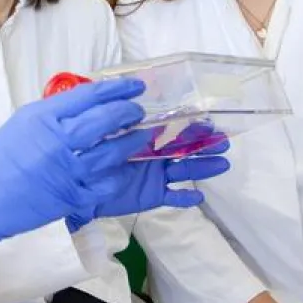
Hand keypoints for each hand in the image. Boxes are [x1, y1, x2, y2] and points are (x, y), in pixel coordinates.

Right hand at [0, 79, 156, 280]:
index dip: (117, 89)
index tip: (134, 87)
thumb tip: (83, 106)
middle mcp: (56, 142)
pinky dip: (119, 174)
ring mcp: (66, 172)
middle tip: (138, 111)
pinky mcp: (71, 198)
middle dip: (128, 112)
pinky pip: (106, 184)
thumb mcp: (20, 125)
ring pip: (112, 152)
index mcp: (41, 118)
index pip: (88, 96)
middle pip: (105, 121)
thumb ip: (52, 115)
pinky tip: (124, 169)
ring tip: (140, 136)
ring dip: (131, 143)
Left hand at [65, 123, 229, 229]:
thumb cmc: (90, 152)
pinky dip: (185, 197)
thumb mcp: (101, 132)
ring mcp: (156, 175)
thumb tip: (132, 105)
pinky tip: (198, 195)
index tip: (207, 119)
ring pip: (185, 170)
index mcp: (146, 136)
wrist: (79, 183)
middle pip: (185, 147)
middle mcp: (155, 153)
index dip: (190, 125)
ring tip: (222, 163)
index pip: (172, 128)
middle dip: (205, 143)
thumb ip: (116, 120)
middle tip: (223, 140)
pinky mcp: (153, 194)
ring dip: (203, 166)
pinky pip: (173, 197)